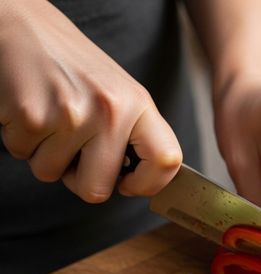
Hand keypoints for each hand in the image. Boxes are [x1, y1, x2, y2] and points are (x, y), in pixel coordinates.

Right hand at [0, 0, 181, 201]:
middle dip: (78, 179)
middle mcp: (110, 110)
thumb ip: (133, 135)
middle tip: (72, 151)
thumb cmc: (71, 65)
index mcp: (138, 104)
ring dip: (44, 155)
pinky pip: (23, 155)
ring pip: (52, 174)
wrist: (20, 23)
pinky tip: (28, 109)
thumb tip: (139, 182)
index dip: (149, 184)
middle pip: (97, 190)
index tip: (128, 183)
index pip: (166, 161)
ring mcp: (71, 115)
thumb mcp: (118, 93)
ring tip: (48, 118)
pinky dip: (20, 140)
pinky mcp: (32, 116)